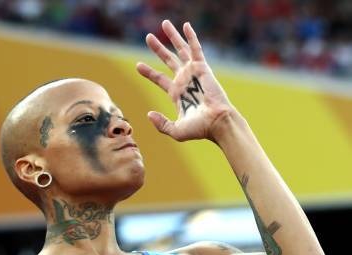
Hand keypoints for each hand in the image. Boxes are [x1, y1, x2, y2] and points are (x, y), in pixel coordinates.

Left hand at [137, 20, 233, 141]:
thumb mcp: (176, 130)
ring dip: (172, 36)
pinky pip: (195, 48)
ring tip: (164, 23)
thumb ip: (161, 124)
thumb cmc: (199, 129)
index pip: (159, 79)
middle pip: (168, 60)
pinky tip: (186, 25)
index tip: (138, 65)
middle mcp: (184, 80)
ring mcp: (193, 73)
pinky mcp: (202, 67)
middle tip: (148, 37)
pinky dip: (191, 36)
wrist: (216, 122)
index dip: (149, 72)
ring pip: (180, 50)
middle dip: (158, 48)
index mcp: (177, 94)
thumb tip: (149, 114)